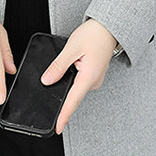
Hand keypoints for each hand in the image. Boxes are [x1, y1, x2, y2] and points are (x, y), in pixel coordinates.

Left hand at [41, 18, 116, 134]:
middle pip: (72, 94)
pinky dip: (72, 78)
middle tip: (61, 70)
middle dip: (61, 91)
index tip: (57, 128)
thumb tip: (46, 80)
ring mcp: (94, 79)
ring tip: (69, 60)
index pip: (72, 101)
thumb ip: (58, 66)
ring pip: (75, 87)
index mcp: (89, 76)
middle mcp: (94, 81)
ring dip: (67, 81)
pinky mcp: (93, 75)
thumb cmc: (94, 34)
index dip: (64, 115)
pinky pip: (79, 82)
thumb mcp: (71, 48)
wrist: (108, 27)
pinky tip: (71, 65)